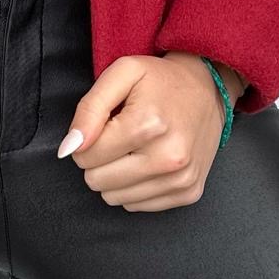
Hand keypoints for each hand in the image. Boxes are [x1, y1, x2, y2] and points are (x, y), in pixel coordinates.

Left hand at [56, 52, 233, 211]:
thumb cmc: (160, 79)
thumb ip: (89, 109)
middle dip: (98, 160)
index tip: (101, 126)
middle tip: (117, 136)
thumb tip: (69, 148)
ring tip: (133, 147)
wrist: (209, 89)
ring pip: (115, 199)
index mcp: (147, 124)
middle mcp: (168, 157)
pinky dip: (134, 186)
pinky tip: (147, 161)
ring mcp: (181, 179)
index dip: (85, 141)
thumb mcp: (121, 73)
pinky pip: (138, 206)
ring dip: (116, 175)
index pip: (87, 156)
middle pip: (98, 181)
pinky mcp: (189, 192)